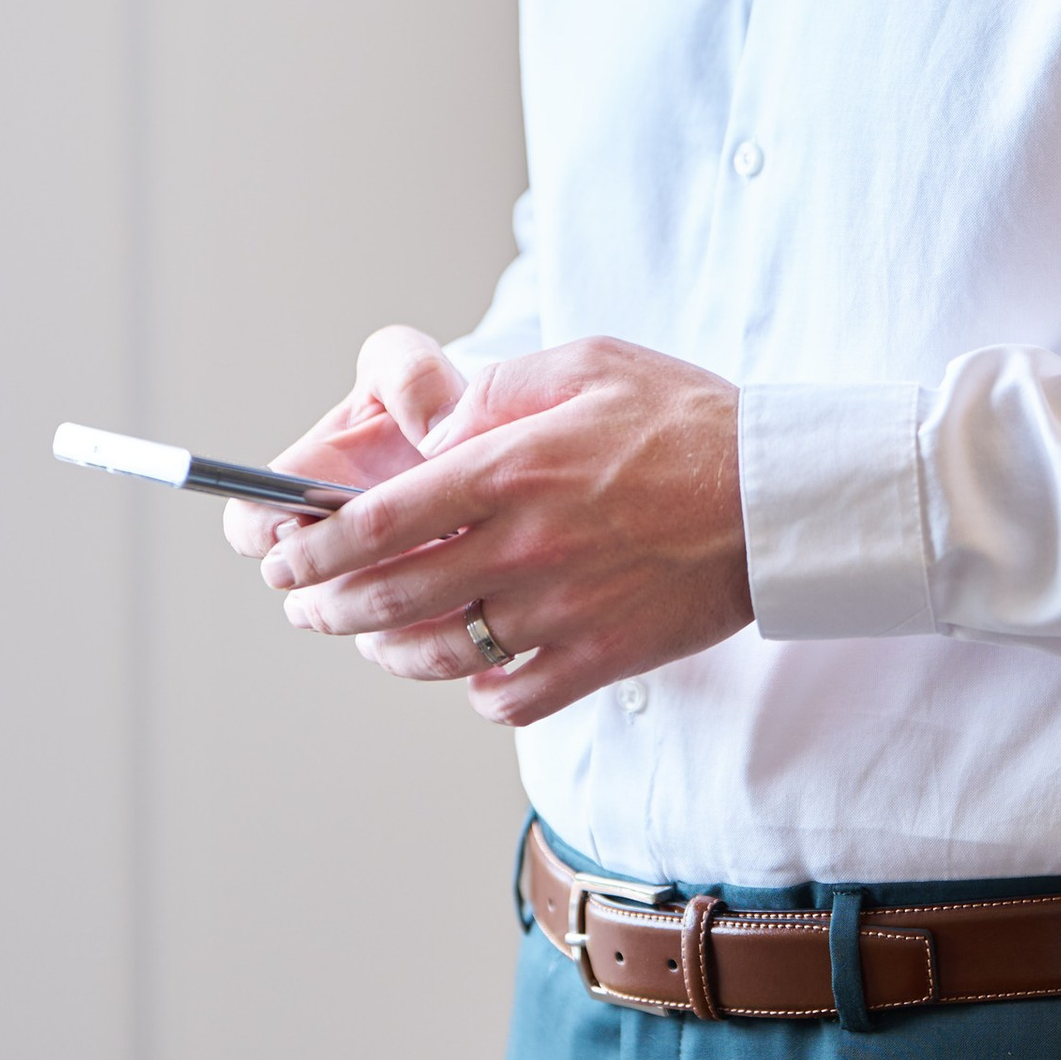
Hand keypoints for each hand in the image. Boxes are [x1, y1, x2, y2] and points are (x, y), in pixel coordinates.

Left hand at [256, 334, 752, 725]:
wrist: (780, 497)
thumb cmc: (686, 420)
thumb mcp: (585, 365)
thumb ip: (495, 394)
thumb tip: (429, 427)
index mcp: (509, 469)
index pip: (375, 522)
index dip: (311, 547)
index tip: (280, 557)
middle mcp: (522, 547)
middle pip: (386, 597)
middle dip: (324, 605)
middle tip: (303, 602)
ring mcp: (559, 611)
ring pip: (434, 654)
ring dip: (382, 651)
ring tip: (367, 639)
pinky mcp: (598, 659)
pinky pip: (507, 695)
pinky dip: (474, 688)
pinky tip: (469, 666)